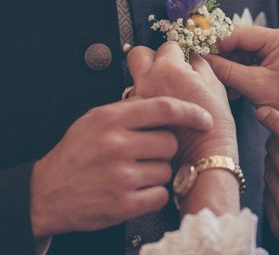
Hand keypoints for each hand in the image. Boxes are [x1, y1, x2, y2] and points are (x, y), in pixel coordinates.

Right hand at [30, 97, 212, 237]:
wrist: (45, 193)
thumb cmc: (75, 154)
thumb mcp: (95, 119)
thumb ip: (129, 109)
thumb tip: (165, 102)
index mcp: (111, 119)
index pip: (164, 108)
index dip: (191, 112)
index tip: (205, 118)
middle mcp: (116, 145)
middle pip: (169, 142)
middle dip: (163, 148)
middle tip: (144, 153)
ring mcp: (120, 176)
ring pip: (166, 169)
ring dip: (157, 172)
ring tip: (133, 173)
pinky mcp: (123, 204)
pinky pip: (160, 194)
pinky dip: (153, 194)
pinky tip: (135, 190)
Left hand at [128, 42, 237, 161]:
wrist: (202, 161)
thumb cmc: (214, 127)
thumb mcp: (215, 87)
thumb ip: (201, 65)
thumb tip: (193, 56)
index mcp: (169, 69)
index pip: (167, 45)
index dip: (178, 52)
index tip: (184, 60)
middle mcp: (147, 80)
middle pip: (138, 53)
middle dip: (151, 56)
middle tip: (166, 68)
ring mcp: (137, 100)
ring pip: (134, 78)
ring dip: (147, 80)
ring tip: (165, 93)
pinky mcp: (133, 119)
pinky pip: (134, 100)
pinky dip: (145, 100)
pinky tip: (159, 112)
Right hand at [206, 26, 278, 148]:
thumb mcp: (254, 86)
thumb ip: (226, 70)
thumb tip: (200, 57)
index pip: (240, 33)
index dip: (216, 42)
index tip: (196, 50)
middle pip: (240, 42)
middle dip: (222, 57)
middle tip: (205, 69)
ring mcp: (278, 49)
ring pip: (241, 53)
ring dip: (228, 68)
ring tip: (221, 85)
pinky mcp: (273, 61)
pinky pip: (248, 62)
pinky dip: (237, 74)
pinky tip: (231, 89)